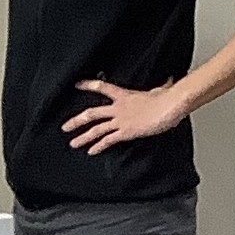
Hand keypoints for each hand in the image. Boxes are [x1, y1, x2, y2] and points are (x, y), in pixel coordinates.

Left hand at [63, 79, 192, 155]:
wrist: (170, 105)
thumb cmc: (168, 98)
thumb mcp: (161, 90)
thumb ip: (160, 88)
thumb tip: (169, 83)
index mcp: (125, 96)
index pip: (102, 87)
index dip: (89, 85)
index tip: (77, 85)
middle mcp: (119, 108)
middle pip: (92, 113)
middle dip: (76, 121)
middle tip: (65, 127)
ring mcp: (121, 120)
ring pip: (96, 129)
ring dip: (83, 137)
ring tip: (73, 143)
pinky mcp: (126, 132)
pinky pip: (108, 140)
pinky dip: (99, 146)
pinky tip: (91, 151)